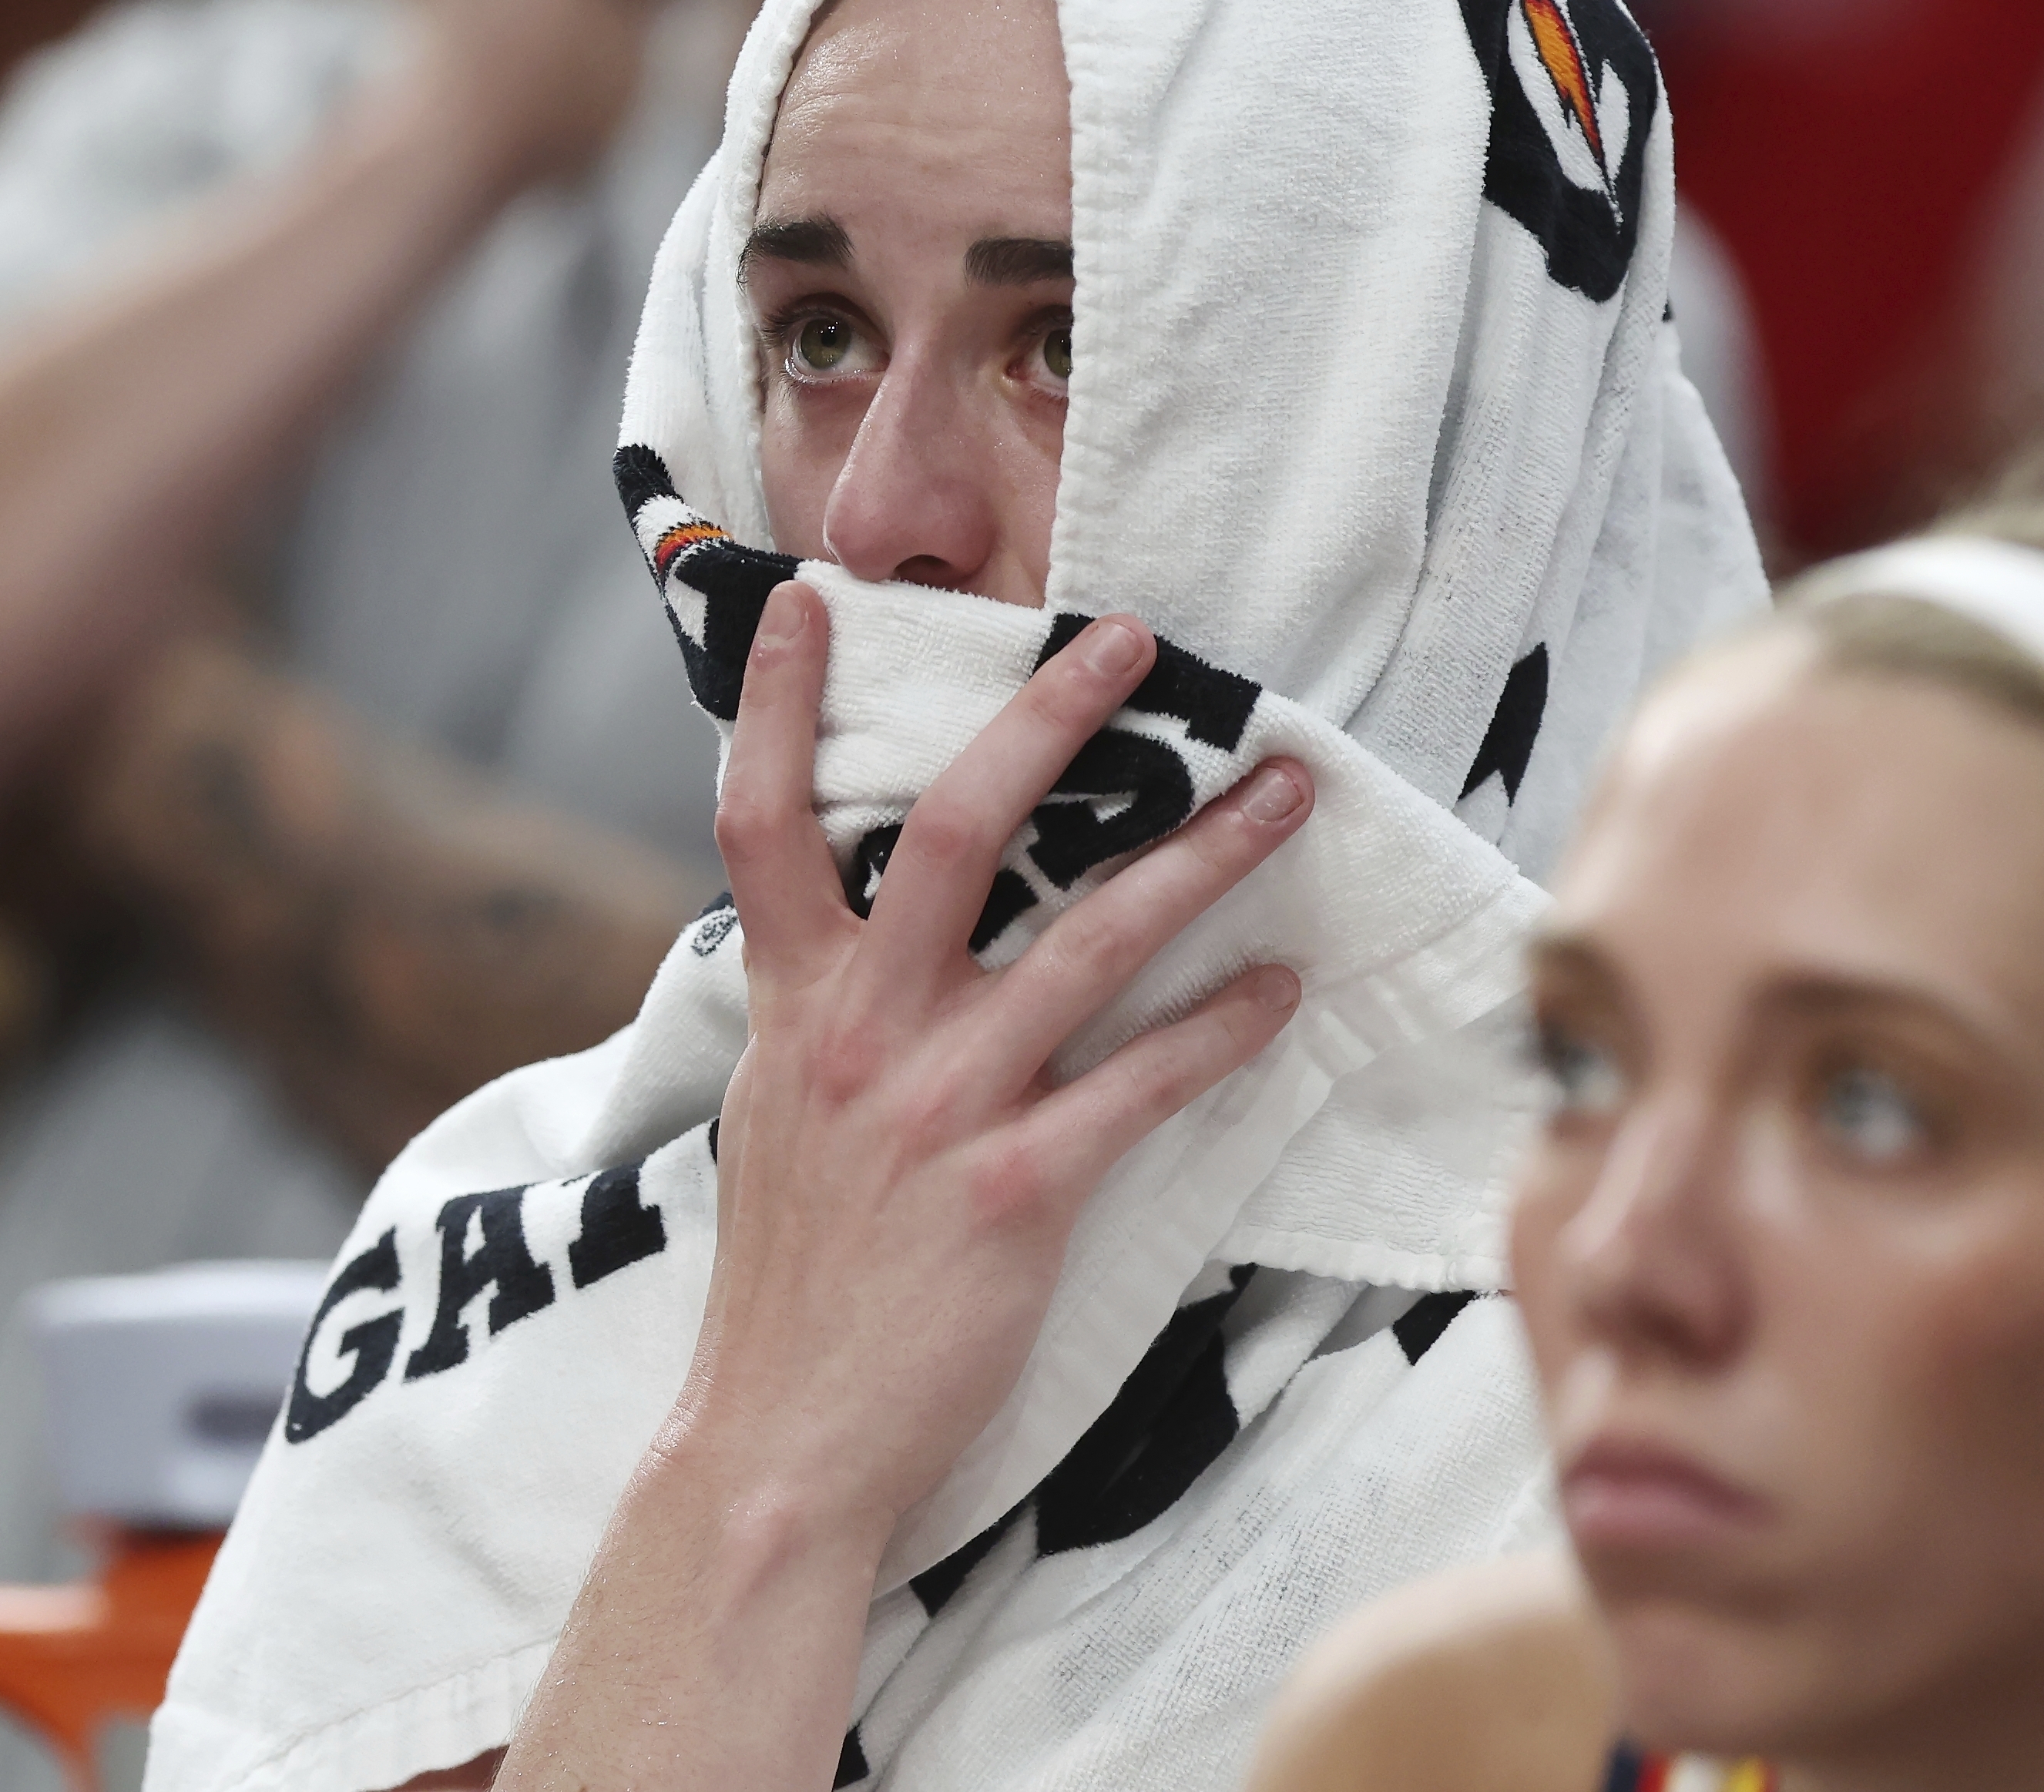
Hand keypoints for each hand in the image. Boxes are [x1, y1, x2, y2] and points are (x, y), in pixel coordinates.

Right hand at [674, 584, 1311, 1558]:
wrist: (782, 1440)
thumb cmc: (795, 1278)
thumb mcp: (776, 1113)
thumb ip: (820, 1009)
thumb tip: (858, 928)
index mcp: (793, 1002)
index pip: (758, 821)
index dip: (770, 704)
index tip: (806, 603)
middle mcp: (863, 1030)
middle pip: (960, 828)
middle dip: (1053, 719)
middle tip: (1137, 642)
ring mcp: (942, 1103)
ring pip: (1091, 939)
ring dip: (1203, 857)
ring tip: (1285, 796)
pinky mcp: (1018, 1188)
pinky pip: (1144, 1082)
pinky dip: (1223, 1028)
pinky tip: (1283, 989)